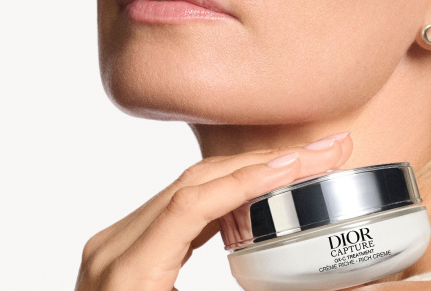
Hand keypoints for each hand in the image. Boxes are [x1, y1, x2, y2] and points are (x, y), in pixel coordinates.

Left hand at [74, 132, 352, 290]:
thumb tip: (290, 277)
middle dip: (260, 163)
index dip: (249, 178)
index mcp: (128, 274)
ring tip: (296, 167)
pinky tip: (254, 193)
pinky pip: (178, 206)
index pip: (194, 201)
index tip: (297, 162)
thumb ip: (248, 286)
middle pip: (195, 182)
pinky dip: (221, 195)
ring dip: (245, 173)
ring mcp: (116, 242)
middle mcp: (115, 246)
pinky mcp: (124, 245)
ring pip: (187, 186)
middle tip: (314, 152)